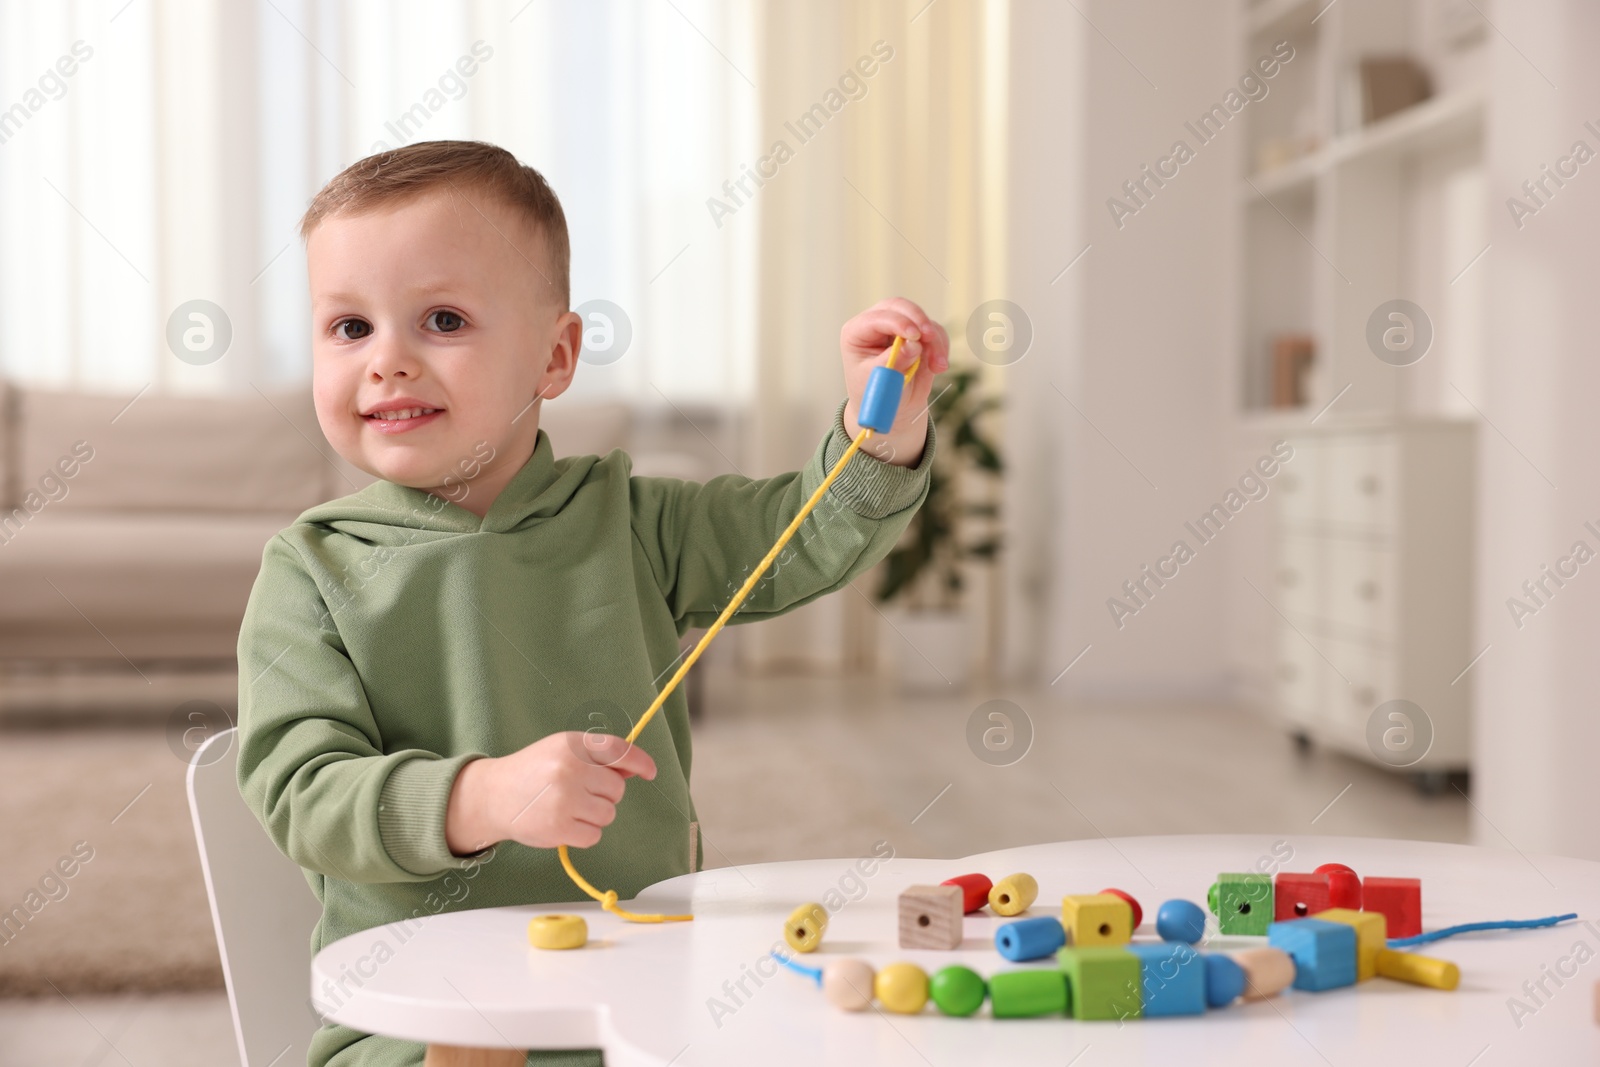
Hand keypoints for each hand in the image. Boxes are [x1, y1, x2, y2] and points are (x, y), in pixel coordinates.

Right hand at [445, 732, 656, 854]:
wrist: (493, 795)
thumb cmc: (534, 771)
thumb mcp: (563, 751)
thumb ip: (598, 759)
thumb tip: (634, 770)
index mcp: (572, 745)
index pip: (618, 751)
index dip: (640, 761)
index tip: (650, 772)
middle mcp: (570, 769)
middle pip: (616, 789)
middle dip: (605, 794)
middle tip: (579, 793)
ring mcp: (565, 799)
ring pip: (608, 814)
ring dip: (594, 816)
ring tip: (568, 808)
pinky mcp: (559, 827)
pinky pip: (594, 835)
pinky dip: (583, 834)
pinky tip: (564, 823)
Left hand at [840, 298, 949, 466]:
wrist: (891, 408)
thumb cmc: (875, 395)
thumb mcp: (879, 381)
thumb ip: (894, 362)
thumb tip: (915, 345)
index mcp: (857, 332)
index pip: (878, 317)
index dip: (898, 322)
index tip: (915, 336)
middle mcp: (877, 324)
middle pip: (899, 307)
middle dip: (918, 320)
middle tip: (929, 337)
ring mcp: (899, 328)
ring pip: (921, 319)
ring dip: (934, 340)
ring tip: (937, 366)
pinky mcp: (919, 336)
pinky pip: (935, 331)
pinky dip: (941, 346)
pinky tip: (938, 366)